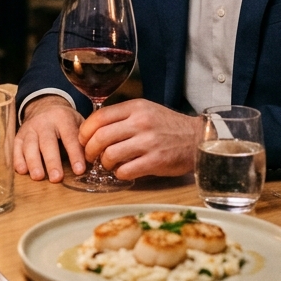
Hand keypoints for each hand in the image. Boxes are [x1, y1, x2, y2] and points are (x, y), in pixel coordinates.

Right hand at [14, 96, 84, 182]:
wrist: (44, 106)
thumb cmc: (65, 120)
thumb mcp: (78, 122)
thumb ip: (85, 138)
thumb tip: (96, 158)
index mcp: (63, 118)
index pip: (69, 136)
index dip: (75, 154)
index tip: (79, 170)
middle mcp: (44, 122)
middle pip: (47, 142)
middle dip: (52, 161)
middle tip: (56, 178)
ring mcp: (30, 128)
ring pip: (29, 145)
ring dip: (33, 162)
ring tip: (38, 177)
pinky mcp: (19, 136)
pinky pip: (16, 147)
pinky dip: (18, 159)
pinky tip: (22, 170)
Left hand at [80, 99, 200, 179]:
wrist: (197, 138)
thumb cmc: (168, 126)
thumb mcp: (146, 111)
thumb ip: (122, 116)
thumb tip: (94, 128)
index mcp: (135, 108)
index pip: (99, 117)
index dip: (85, 131)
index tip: (83, 139)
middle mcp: (140, 122)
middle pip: (100, 137)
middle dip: (89, 150)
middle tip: (90, 156)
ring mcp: (148, 142)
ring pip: (110, 155)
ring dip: (104, 163)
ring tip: (108, 164)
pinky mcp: (155, 161)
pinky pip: (125, 170)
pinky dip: (119, 173)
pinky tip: (123, 171)